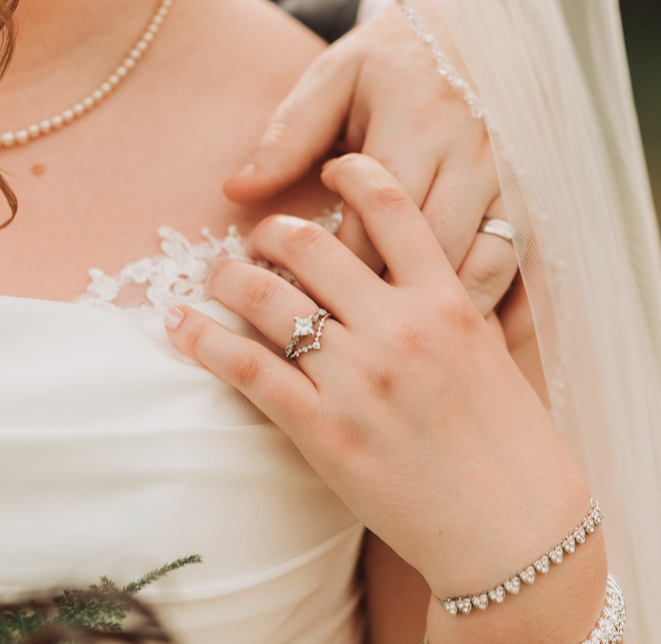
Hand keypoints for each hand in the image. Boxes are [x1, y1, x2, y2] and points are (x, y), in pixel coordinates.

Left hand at [167, 155, 604, 642]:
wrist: (512, 527)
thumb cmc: (508, 439)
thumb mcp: (490, 353)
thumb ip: (446, 305)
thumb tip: (403, 272)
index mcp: (446, 298)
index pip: (391, 204)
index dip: (352, 171)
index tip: (331, 166)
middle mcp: (399, 326)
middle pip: (308, 243)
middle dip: (270, 230)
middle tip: (260, 236)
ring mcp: (358, 377)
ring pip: (266, 296)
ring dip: (227, 276)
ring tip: (215, 275)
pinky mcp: (322, 428)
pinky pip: (247, 367)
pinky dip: (204, 339)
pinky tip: (181, 325)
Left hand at [224, 0, 514, 316]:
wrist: (469, 29)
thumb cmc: (389, 61)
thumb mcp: (332, 80)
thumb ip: (288, 136)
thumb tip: (237, 189)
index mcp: (417, 120)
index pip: (378, 212)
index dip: (340, 257)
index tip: (304, 286)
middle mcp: (473, 152)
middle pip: (433, 247)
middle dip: (388, 295)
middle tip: (347, 330)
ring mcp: (513, 178)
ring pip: (486, 265)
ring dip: (446, 313)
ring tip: (405, 349)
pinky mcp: (536, 196)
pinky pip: (529, 266)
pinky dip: (507, 308)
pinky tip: (475, 339)